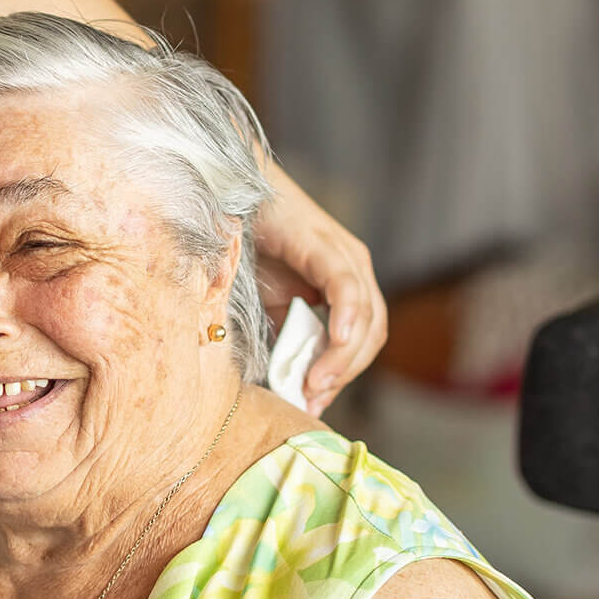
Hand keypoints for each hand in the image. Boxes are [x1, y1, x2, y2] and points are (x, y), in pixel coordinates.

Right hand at [249, 166, 385, 414]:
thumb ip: (287, 338)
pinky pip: (345, 288)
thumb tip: (292, 387)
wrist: (227, 193)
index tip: (313, 405)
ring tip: (314, 384)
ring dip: (343, 359)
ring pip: (365, 319)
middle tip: (311, 401)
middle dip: (344, 375)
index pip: (362, 343)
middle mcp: (356, 271)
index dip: (342, 377)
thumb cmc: (247, 247)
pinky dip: (345, 319)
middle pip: (371, 336)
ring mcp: (346, 256)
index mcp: (347, 286)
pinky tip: (335, 342)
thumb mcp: (270, 304)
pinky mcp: (326, 245)